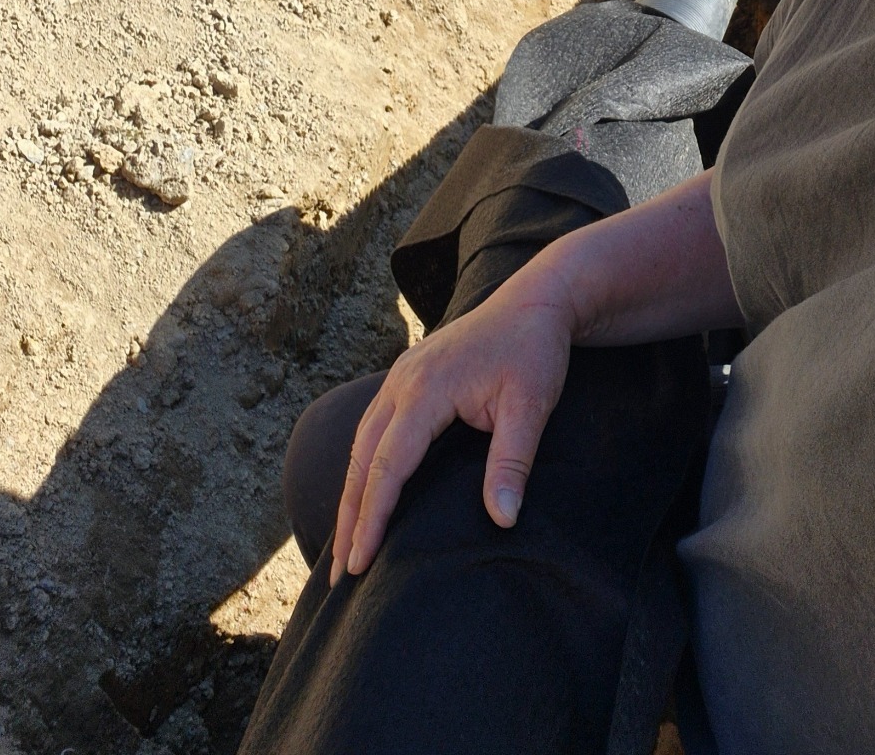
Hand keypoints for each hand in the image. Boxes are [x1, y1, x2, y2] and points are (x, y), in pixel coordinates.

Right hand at [329, 280, 573, 584]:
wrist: (535, 301)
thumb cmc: (534, 351)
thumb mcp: (532, 405)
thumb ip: (512, 462)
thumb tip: (502, 520)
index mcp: (425, 389)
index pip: (388, 465)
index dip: (372, 517)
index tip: (359, 563)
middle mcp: (402, 382)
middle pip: (362, 458)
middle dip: (349, 516)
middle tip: (339, 574)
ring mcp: (401, 375)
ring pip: (362, 442)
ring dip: (352, 493)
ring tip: (345, 544)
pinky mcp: (408, 375)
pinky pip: (374, 426)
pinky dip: (364, 465)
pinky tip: (364, 490)